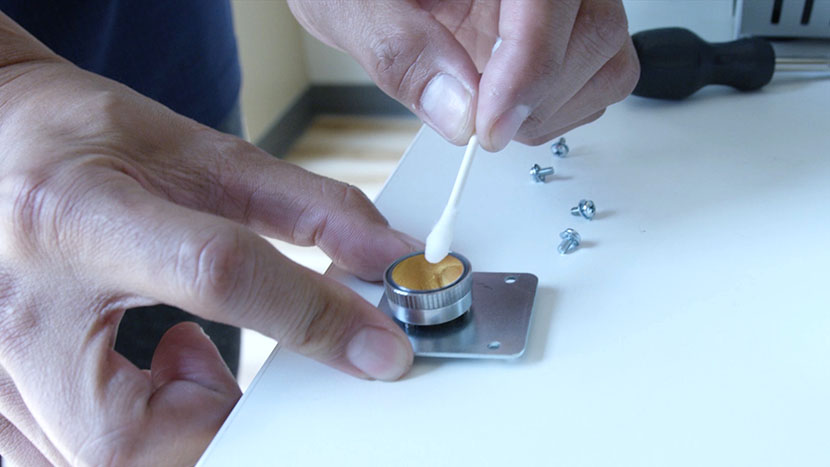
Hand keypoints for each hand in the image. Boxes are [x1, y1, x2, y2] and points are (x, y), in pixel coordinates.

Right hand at [0, 26, 415, 465]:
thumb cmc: (79, 138)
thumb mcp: (194, 151)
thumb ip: (300, 207)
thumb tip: (385, 256)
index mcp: (76, 214)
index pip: (216, 275)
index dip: (314, 318)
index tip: (380, 351)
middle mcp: (19, 302)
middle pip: (129, 434)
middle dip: (222, 429)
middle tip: (250, 385)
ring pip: (95, 466)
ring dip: (175, 439)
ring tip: (187, 371)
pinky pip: (60, 461)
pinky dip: (128, 443)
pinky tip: (141, 387)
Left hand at [289, 0, 639, 151]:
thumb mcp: (352, 6)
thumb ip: (401, 51)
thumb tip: (458, 111)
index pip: (548, 1)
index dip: (527, 68)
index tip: (487, 126)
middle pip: (593, 33)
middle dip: (532, 97)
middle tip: (475, 121)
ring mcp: (568, 1)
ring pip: (607, 60)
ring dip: (548, 110)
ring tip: (485, 109)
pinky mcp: (570, 28)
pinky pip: (600, 76)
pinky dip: (558, 109)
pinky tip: (504, 103)